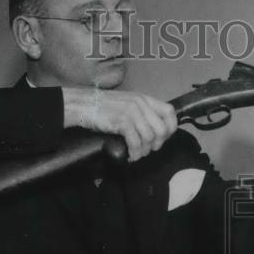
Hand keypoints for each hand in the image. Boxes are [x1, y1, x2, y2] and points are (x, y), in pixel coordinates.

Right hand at [63, 87, 177, 161]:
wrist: (82, 104)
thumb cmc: (103, 106)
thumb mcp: (127, 103)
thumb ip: (142, 111)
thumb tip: (155, 130)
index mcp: (144, 99)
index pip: (169, 112)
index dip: (170, 127)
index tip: (163, 138)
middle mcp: (140, 104)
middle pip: (162, 129)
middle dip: (157, 144)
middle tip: (148, 149)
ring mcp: (131, 112)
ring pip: (149, 138)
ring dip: (144, 150)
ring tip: (137, 153)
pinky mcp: (122, 122)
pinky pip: (136, 142)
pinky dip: (135, 152)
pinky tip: (130, 155)